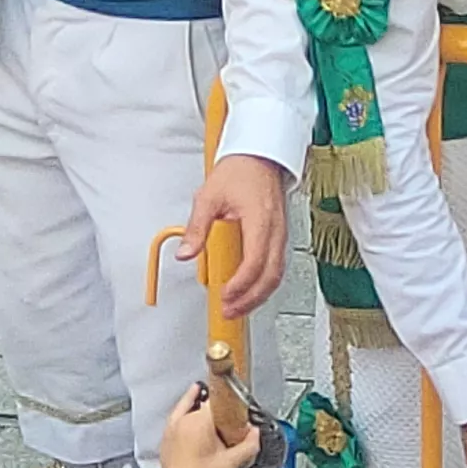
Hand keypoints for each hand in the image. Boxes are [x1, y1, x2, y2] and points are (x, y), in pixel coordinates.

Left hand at [153, 383, 264, 467]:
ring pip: (193, 406)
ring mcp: (174, 424)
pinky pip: (179, 412)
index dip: (231, 408)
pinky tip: (192, 400)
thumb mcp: (230, 463)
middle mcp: (185, 419)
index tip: (237, 417)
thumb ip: (248, 445)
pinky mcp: (168, 432)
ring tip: (214, 414)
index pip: (220, 402)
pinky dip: (187, 404)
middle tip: (227, 429)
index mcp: (200, 422)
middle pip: (207, 405)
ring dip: (204, 408)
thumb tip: (255, 434)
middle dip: (219, 413)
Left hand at [175, 154, 292, 317]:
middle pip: (270, 276)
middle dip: (250, 299)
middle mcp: (276, 231)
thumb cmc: (240, 170)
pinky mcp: (280, 237)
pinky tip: (248, 291)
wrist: (259, 156)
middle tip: (229, 311)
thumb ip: (197, 228)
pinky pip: (277, 267)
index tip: (225, 295)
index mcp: (260, 221)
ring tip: (237, 307)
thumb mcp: (208, 197)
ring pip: (277, 275)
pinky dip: (264, 284)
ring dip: (258, 296)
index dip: (241, 284)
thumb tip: (185, 253)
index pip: (255, 262)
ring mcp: (281, 235)